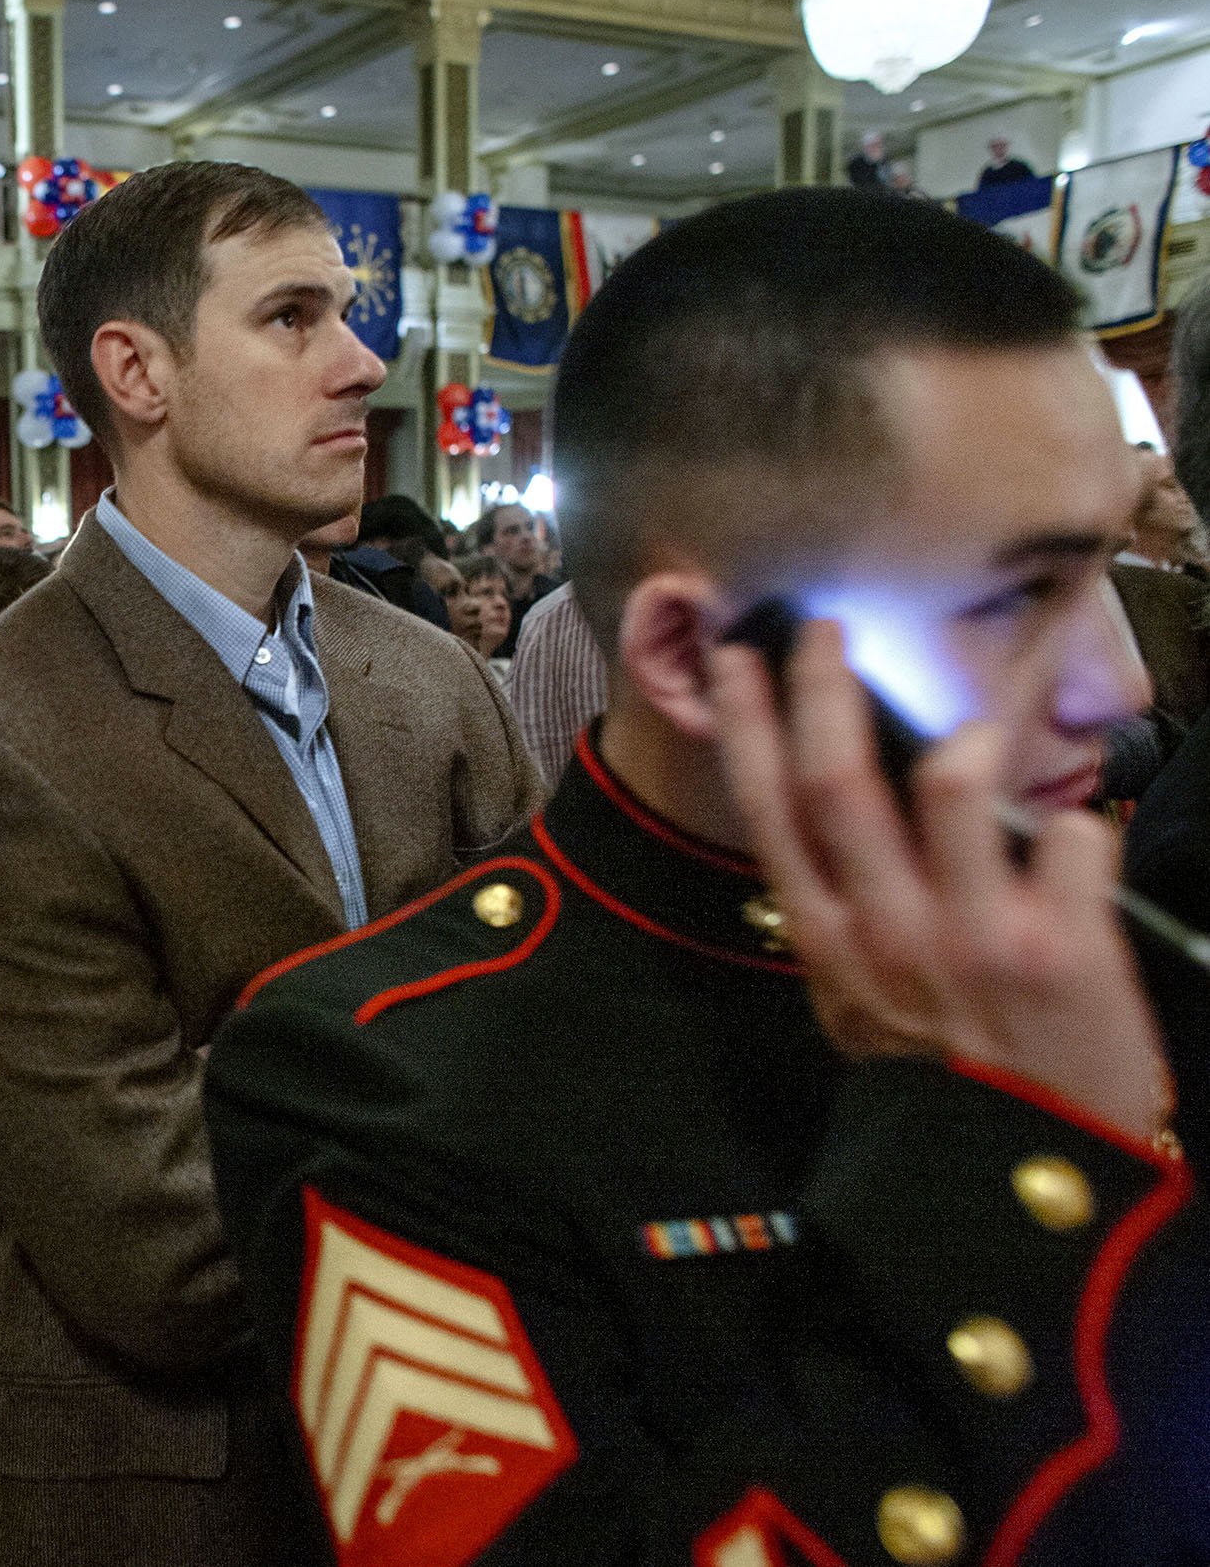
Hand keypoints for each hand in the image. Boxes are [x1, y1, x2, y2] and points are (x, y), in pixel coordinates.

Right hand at [712, 620, 1171, 1142]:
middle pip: (839, 779)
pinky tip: (1080, 851)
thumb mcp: (863, 1016)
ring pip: (950, 784)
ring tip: (975, 734)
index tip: (740, 658)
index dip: (752, 724)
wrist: (1031, 1190)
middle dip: (825, 688)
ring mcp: (973, 937)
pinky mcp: (1065, 949)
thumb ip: (849, 929)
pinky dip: (1080, 827)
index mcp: (831, 946)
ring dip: (964, 743)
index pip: (772, 811)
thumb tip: (840, 840)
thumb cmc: (947, 1095)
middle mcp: (889, 933)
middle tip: (828, 630)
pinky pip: (1071, 837)